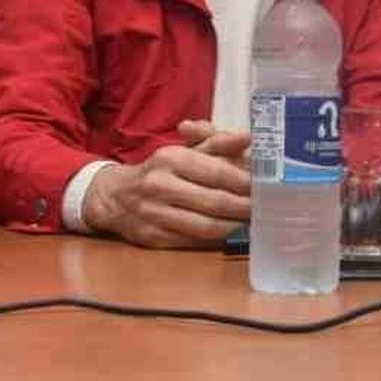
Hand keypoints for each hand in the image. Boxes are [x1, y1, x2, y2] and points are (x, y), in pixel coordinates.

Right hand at [82, 123, 251, 248]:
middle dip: (244, 208)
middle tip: (265, 210)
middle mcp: (160, 185)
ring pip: (206, 227)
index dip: (244, 183)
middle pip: (214, 202)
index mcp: (170, 158)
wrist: (115, 196)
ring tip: (252, 223)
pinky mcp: (153, 238)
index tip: (265, 187)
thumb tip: (247, 138)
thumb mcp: (185, 149)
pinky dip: (216, 240)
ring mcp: (154, 214)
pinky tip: (230, 234)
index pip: (216, 172)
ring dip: (234, 227)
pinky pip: (193, 242)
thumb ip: (218, 143)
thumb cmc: (160, 170)